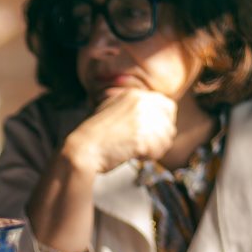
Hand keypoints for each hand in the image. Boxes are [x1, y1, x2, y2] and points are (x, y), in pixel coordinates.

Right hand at [61, 89, 177, 176]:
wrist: (83, 148)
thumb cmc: (95, 135)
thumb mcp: (113, 110)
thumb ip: (134, 109)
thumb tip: (157, 120)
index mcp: (135, 95)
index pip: (167, 106)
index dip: (165, 122)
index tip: (158, 134)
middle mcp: (141, 103)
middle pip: (168, 124)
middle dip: (161, 138)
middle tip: (148, 148)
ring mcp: (141, 119)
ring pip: (166, 138)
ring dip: (156, 149)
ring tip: (140, 153)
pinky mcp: (141, 137)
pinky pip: (158, 150)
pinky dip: (150, 157)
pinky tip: (136, 156)